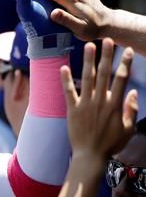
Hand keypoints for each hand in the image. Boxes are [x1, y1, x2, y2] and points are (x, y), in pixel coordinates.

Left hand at [61, 38, 137, 160]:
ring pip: (87, 79)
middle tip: (107, 40)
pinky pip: (68, 92)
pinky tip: (63, 67)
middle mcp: (100, 101)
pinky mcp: (72, 110)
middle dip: (106, 56)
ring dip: (88, 61)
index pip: (121, 79)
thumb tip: (131, 92)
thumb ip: (131, 109)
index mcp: (115, 105)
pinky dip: (65, 80)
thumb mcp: (128, 128)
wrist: (90, 156)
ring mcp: (85, 104)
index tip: (126, 50)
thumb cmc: (110, 144)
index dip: (124, 63)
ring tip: (88, 46)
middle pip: (104, 74)